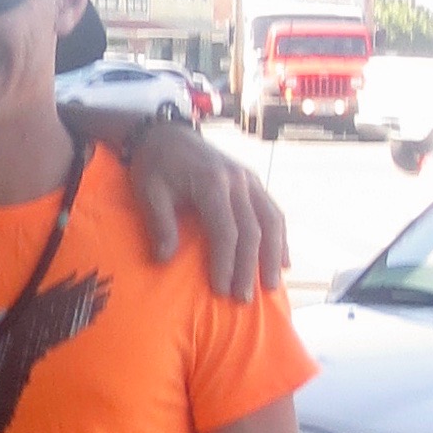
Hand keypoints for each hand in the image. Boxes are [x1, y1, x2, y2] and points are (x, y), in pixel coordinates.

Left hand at [123, 120, 288, 300]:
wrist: (167, 133)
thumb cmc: (155, 165)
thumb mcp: (149, 193)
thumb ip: (160, 224)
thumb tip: (165, 260)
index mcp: (213, 183)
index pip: (226, 231)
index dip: (226, 263)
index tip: (222, 291)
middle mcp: (238, 181)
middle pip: (253, 230)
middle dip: (250, 268)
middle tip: (244, 299)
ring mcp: (250, 180)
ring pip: (272, 220)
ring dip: (274, 255)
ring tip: (271, 285)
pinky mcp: (252, 182)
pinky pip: (273, 211)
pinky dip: (280, 237)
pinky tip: (283, 260)